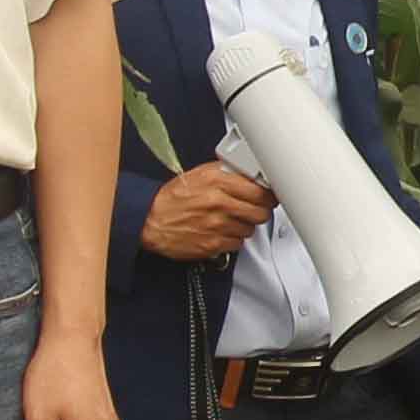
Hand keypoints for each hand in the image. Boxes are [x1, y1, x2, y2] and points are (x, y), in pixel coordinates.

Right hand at [138, 165, 274, 262]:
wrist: (150, 220)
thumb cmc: (173, 198)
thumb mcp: (199, 175)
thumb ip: (226, 175)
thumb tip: (251, 177)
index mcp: (217, 181)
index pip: (260, 190)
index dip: (269, 195)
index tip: (269, 196)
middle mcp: (218, 203)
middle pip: (260, 212)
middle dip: (261, 211)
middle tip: (255, 209)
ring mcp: (216, 225)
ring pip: (250, 229)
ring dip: (245, 225)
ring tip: (232, 219)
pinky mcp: (212, 244)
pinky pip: (237, 244)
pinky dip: (233, 239)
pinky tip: (223, 231)